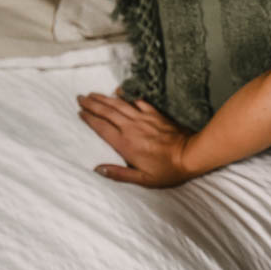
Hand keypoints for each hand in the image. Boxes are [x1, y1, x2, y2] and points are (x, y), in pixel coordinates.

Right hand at [76, 89, 193, 187]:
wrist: (190, 155)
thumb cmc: (167, 170)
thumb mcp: (142, 179)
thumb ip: (119, 174)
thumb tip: (98, 169)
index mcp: (125, 144)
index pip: (102, 128)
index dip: (89, 119)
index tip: (80, 112)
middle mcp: (131, 128)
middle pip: (107, 112)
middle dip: (92, 104)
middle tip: (80, 97)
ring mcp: (143, 119)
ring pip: (119, 104)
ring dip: (104, 98)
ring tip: (92, 94)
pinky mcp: (154, 114)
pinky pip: (137, 101)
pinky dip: (127, 94)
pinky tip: (119, 90)